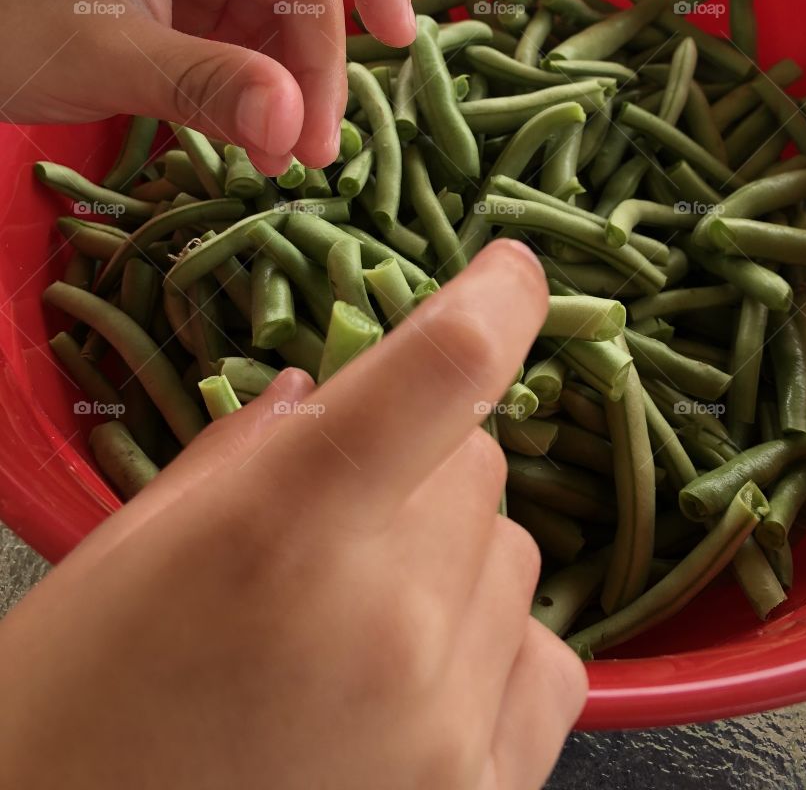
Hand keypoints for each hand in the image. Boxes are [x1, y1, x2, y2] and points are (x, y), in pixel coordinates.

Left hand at [0, 0, 415, 172]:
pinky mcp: (174, 4)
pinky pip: (239, 43)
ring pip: (275, 19)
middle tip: (313, 153)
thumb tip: (295, 131)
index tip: (398, 38)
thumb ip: (206, 85)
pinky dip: (253, 92)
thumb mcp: (105, 54)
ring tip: (284, 161)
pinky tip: (253, 142)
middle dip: (316, 66)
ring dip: (290, 89)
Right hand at [0, 242, 585, 788]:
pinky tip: (415, 684)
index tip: (512, 274)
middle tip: (339, 524)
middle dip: (420, 464)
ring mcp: (446, 719)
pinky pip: (546, 657)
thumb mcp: (120, 564)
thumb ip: (237, 456)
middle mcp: (390, 620)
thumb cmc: (65, 727)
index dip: (499, 298)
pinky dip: (494, 646)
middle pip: (477, 461)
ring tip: (353, 628)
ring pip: (512, 553)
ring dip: (450, 560)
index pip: (447, 366)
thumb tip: (321, 392)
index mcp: (283, 530)